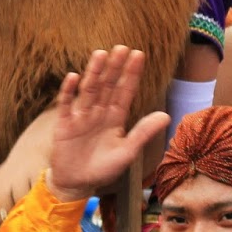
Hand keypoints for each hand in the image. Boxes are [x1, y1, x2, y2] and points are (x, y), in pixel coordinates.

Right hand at [48, 47, 168, 201]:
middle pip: (107, 86)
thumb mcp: (127, 152)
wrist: (76, 183)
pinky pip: (66, 105)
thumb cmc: (103, 168)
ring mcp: (81, 116)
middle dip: (114, 67)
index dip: (131, 74)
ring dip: (94, 73)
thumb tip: (166, 116)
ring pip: (89, 90)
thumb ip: (143, 133)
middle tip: (121, 48)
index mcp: (115, 117)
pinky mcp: (64, 124)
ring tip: (100, 54)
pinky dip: (68, 91)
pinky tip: (73, 77)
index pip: (125, 91)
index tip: (138, 55)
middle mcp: (99, 112)